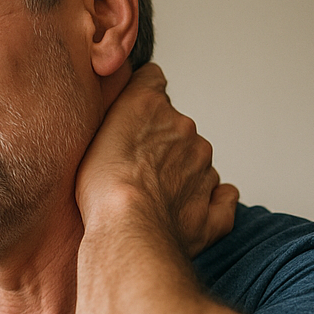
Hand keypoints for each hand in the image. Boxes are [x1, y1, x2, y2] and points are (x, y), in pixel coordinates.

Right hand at [76, 63, 238, 256]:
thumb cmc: (104, 188)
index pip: (153, 82)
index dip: (141, 100)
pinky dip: (211, 203)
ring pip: (197, 164)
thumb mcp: (92, 131)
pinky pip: (222, 200)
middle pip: (176, 129)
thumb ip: (114, 110)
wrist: (129, 231)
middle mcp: (186, 132)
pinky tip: (187, 212)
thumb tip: (128, 99)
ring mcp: (204, 172)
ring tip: (151, 200)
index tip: (131, 118)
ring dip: (180, 176)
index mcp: (154, 109)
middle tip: (134, 171)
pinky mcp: (212, 212)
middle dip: (160, 146)